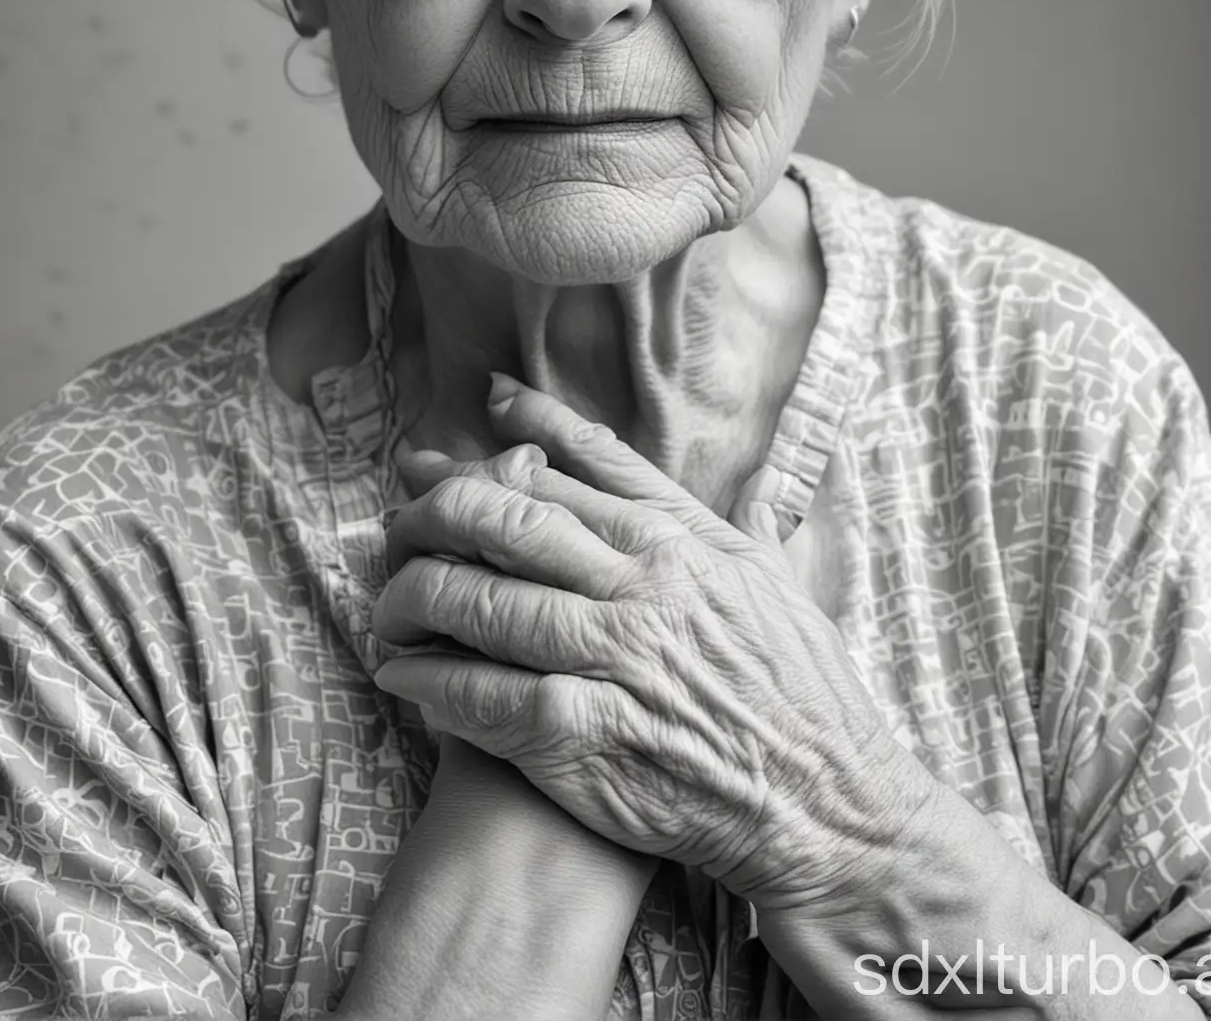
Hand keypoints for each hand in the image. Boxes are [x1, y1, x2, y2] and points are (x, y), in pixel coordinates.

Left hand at [373, 380, 940, 917]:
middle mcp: (638, 586)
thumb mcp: (774, 577)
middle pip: (507, 515)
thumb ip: (732, 518)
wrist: (822, 803)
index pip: (578, 464)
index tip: (482, 407)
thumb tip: (732, 474)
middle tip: (404, 512)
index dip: (518, 432)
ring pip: (478, 598)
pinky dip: (427, 678)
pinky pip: (477, 693)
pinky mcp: (577, 737)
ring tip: (387, 602)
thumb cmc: (802, 691)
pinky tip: (401, 674)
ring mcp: (606, 659)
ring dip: (413, 593)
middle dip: (439, 505)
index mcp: (680, 539)